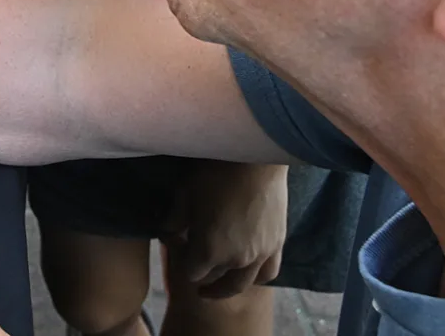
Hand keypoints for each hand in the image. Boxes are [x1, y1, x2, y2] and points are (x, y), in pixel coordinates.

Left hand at [162, 162, 287, 297]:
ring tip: (221, 283)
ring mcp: (260, 255)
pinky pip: (269, 271)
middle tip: (196, 271)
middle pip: (216, 279)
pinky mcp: (278, 244)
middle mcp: (236, 260)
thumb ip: (173, 220)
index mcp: (209, 251)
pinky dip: (257, 275)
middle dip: (204, 276)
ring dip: (229, 285)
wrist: (255, 159)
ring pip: (243, 282)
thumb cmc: (214, 174)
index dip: (182, 262)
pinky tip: (249, 270)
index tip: (179, 246)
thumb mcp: (184, 196)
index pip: (191, 273)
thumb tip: (166, 232)